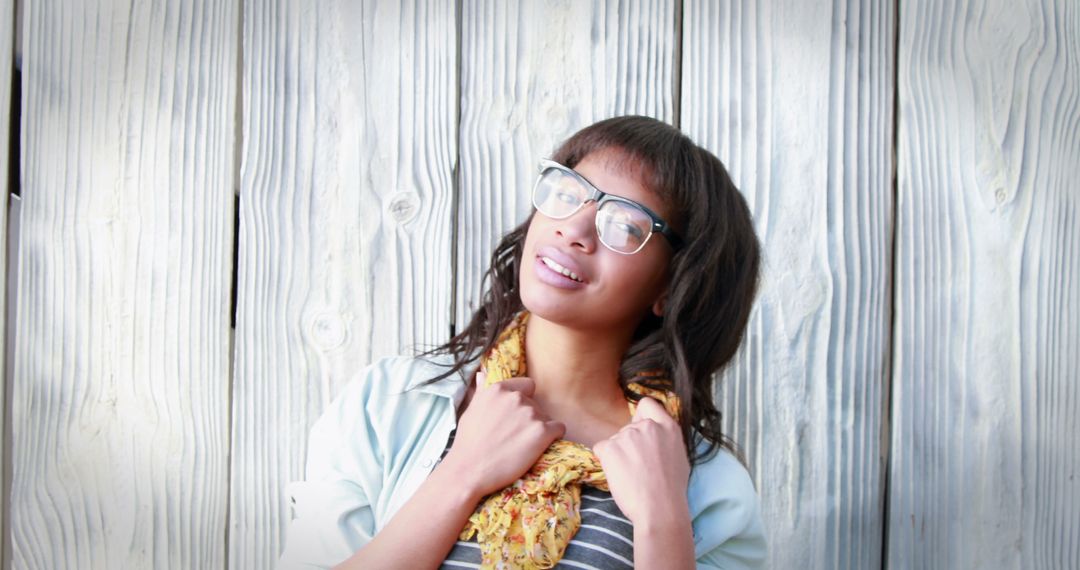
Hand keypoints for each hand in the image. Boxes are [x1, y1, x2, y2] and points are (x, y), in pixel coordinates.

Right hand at [441, 371, 565, 497]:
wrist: (469, 471)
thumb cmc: (468, 443)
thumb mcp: (471, 411)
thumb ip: (482, 391)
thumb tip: (483, 374)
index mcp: (499, 389)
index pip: (527, 385)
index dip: (525, 400)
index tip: (516, 416)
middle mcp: (516, 398)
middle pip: (536, 404)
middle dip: (530, 418)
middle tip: (515, 436)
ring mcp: (530, 414)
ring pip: (546, 418)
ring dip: (539, 430)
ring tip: (522, 446)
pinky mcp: (542, 432)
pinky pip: (559, 429)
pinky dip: (552, 438)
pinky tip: (538, 448)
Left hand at [593, 397, 690, 525]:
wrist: (660, 509)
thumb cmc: (671, 490)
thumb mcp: (679, 456)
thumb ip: (665, 439)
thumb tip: (654, 435)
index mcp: (668, 427)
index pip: (647, 405)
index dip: (641, 416)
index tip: (640, 432)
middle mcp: (648, 426)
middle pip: (629, 427)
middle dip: (630, 444)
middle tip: (639, 467)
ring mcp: (628, 435)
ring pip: (615, 441)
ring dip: (619, 455)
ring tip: (632, 476)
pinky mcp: (611, 447)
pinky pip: (601, 449)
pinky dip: (606, 461)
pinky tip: (619, 475)